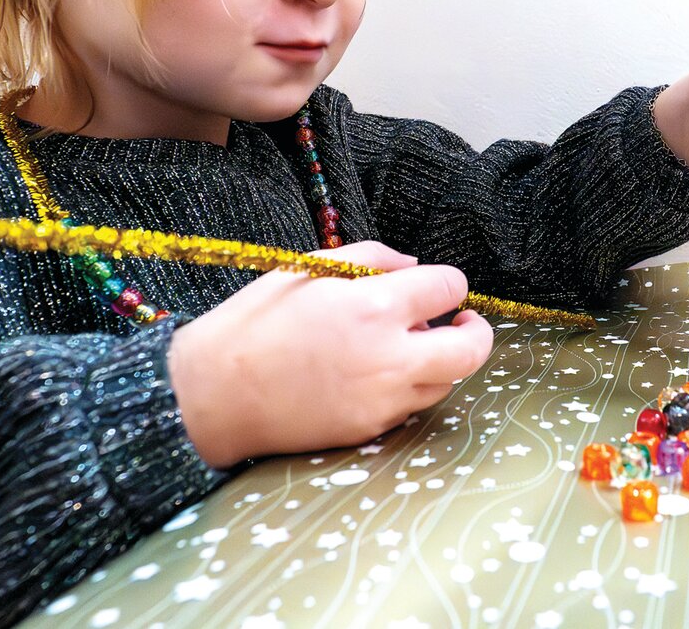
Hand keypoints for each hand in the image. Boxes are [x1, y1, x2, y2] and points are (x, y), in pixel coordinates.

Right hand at [170, 241, 493, 467]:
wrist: (213, 394)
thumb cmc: (255, 322)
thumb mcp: (309, 267)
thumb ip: (372, 257)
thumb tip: (415, 266)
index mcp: (374, 306)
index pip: (449, 287)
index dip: (448, 282)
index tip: (435, 286)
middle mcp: (389, 357)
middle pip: (472, 349)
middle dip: (475, 330)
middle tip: (459, 321)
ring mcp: (382, 400)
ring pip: (446, 382)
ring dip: (440, 360)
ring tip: (409, 345)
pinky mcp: (370, 429)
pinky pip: (411, 406)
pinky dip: (408, 387)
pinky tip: (376, 373)